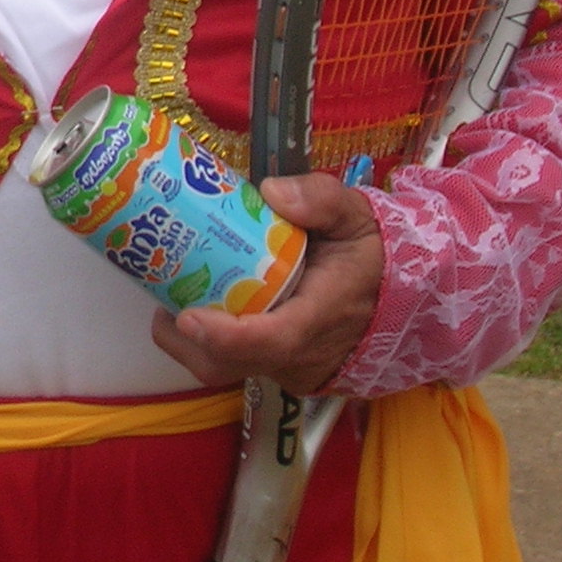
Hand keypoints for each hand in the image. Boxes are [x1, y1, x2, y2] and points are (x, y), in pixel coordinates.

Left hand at [149, 173, 383, 396]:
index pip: (273, 340)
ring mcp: (291, 368)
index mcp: (324, 316)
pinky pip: (239, 365)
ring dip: (192, 340)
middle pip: (234, 363)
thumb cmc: (371, 253)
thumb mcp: (356, 215)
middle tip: (159, 293)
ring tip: (170, 293)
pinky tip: (198, 302)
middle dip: (187, 338)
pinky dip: (212, 342)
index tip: (186, 317)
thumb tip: (272, 192)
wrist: (401, 294)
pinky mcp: (281, 368)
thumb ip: (322, 199)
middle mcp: (304, 355)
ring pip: (229, 369)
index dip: (226, 336)